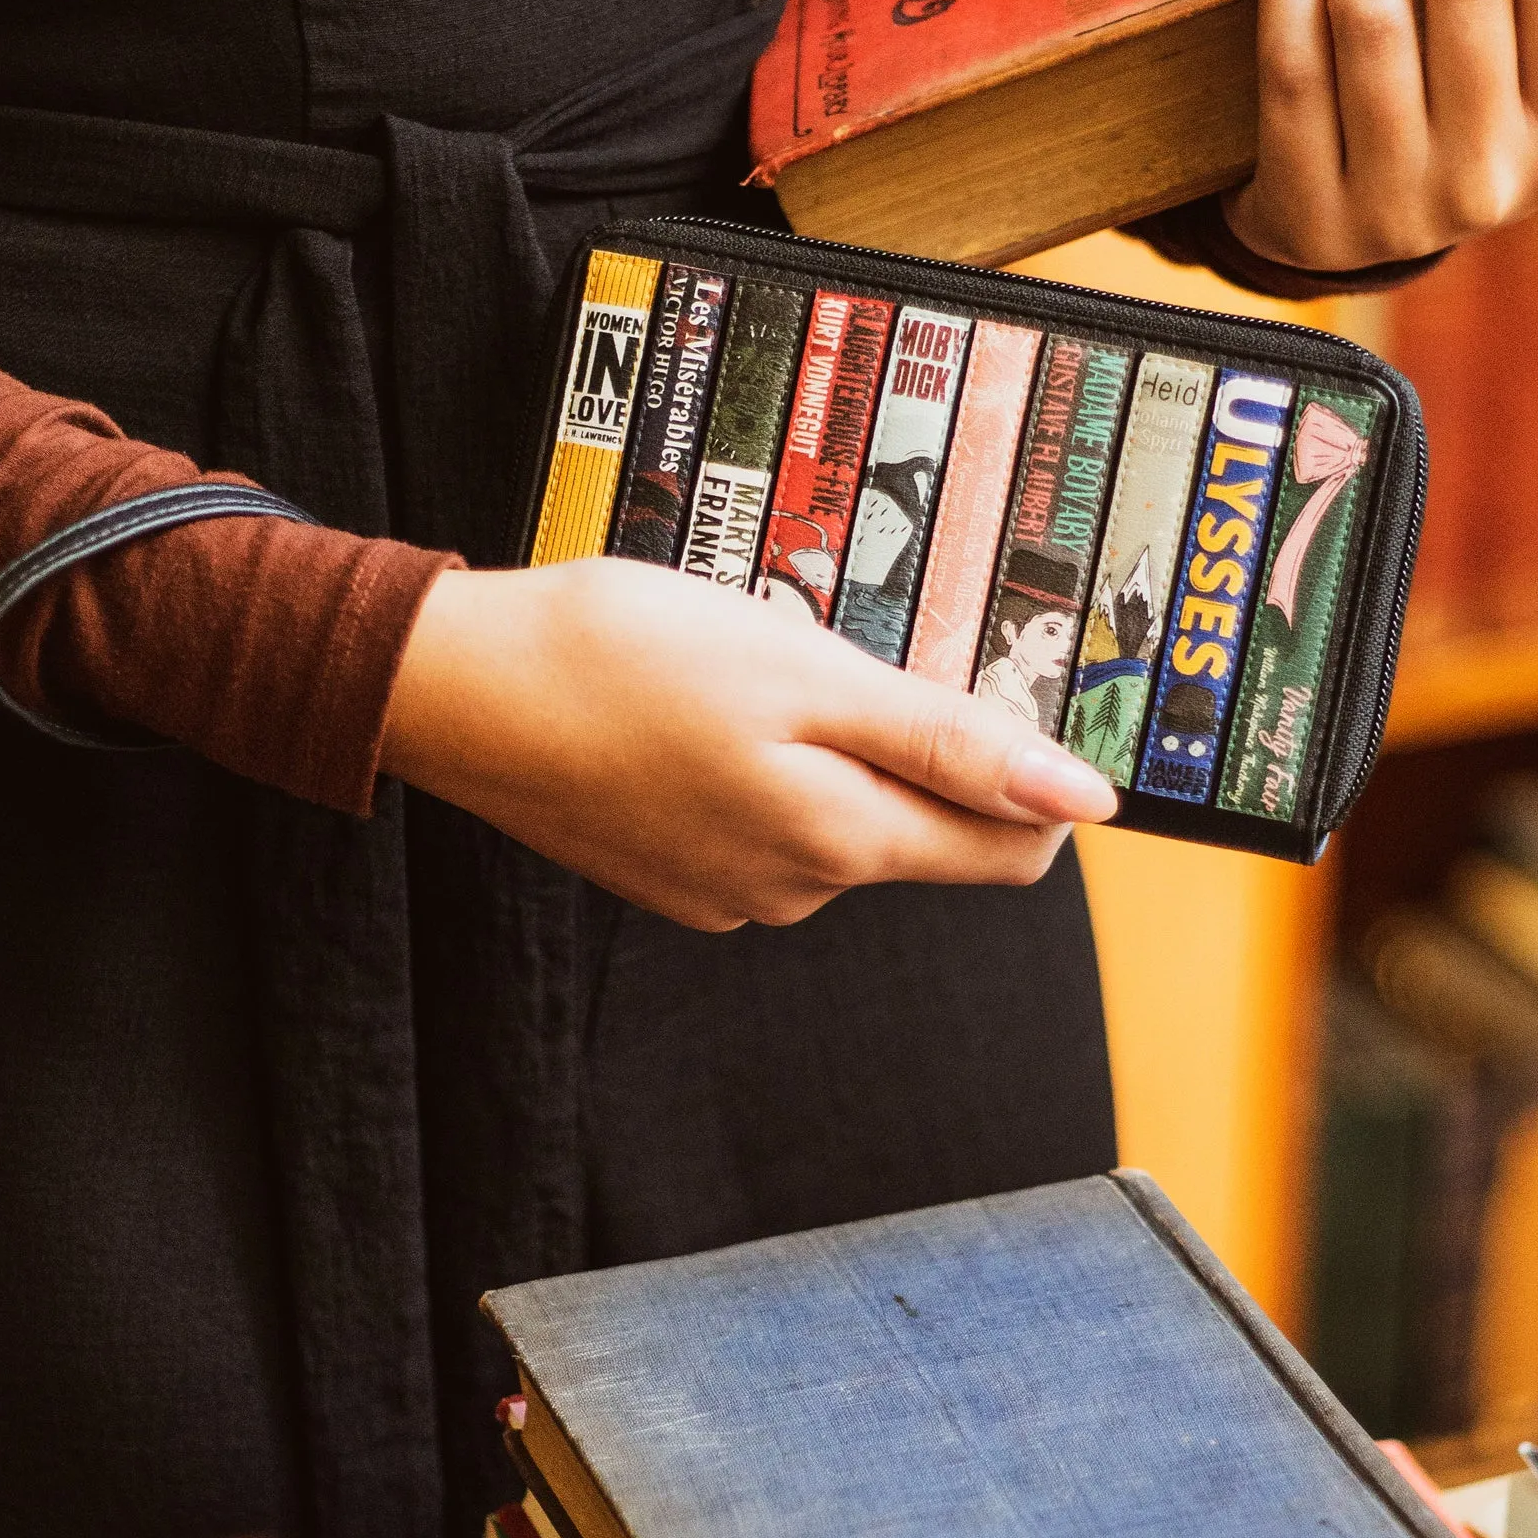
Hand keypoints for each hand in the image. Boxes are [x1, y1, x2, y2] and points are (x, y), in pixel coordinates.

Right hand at [380, 559, 1115, 931]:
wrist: (458, 686)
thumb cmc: (624, 659)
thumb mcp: (809, 674)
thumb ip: (950, 743)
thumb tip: (1079, 799)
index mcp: (844, 843)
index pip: (1009, 849)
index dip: (1028, 773)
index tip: (1002, 690)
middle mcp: (796, 888)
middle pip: (922, 827)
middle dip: (916, 744)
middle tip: (855, 649)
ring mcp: (728, 889)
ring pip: (838, 817)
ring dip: (831, 745)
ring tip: (759, 665)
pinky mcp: (673, 872)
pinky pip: (762, 819)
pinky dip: (761, 761)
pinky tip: (708, 706)